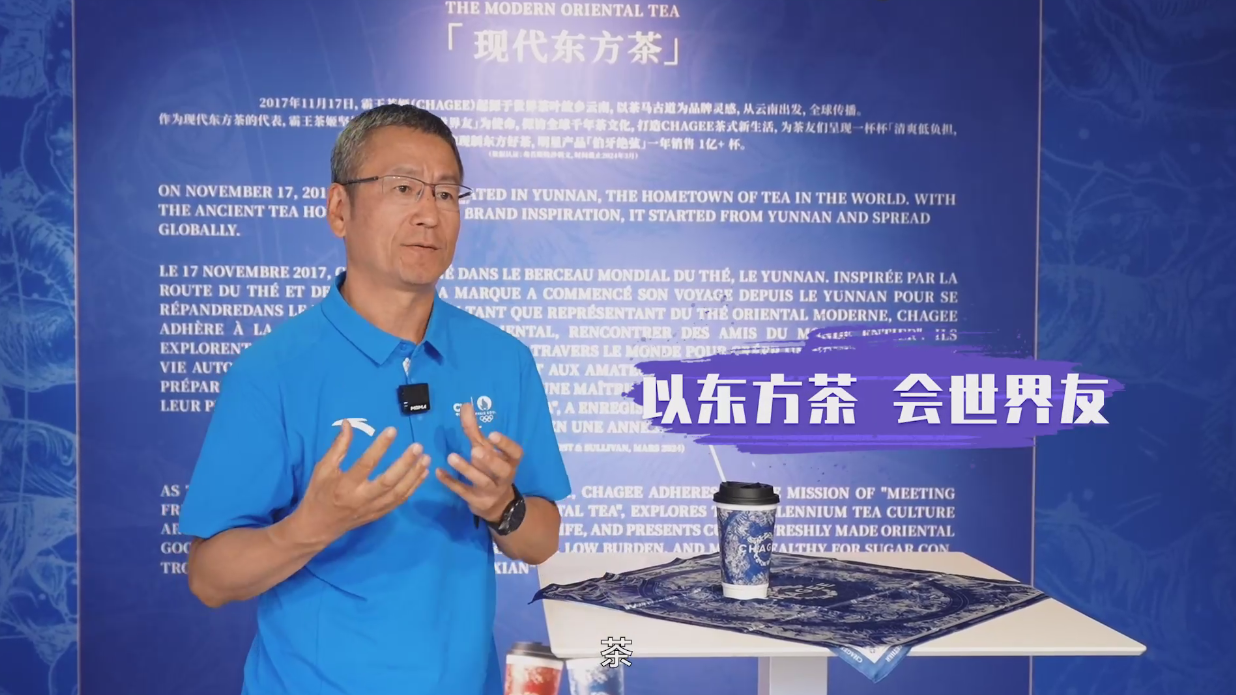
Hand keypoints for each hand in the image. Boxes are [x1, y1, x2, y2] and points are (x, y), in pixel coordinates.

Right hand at [292, 421, 429, 545]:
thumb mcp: (323, 468)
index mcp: (345, 485)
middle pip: (388, 481)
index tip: (393, 430)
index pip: (366, 464)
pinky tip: (423, 474)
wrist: (318, 526)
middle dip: (405, 464)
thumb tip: (349, 423)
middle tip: (418, 447)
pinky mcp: (379, 514)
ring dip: (414, 476)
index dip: (380, 447)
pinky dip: (413, 488)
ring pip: (398, 493)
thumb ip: (338, 447)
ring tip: (426, 458)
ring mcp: (373, 508)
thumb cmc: (319, 493)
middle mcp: (361, 498)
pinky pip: (400, 501)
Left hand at [437, 402, 522, 522]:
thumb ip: (475, 429)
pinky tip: (439, 472)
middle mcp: (504, 477)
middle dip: (489, 460)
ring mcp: (491, 491)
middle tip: (475, 450)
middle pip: (501, 470)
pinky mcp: (477, 501)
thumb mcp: (485, 449)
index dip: (506, 445)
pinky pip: (463, 491)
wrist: (497, 504)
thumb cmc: (490, 468)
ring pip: (482, 482)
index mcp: (510, 461)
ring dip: (467, 470)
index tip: (492, 434)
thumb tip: (465, 405)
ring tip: (451, 456)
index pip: (516, 453)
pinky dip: (451, 482)